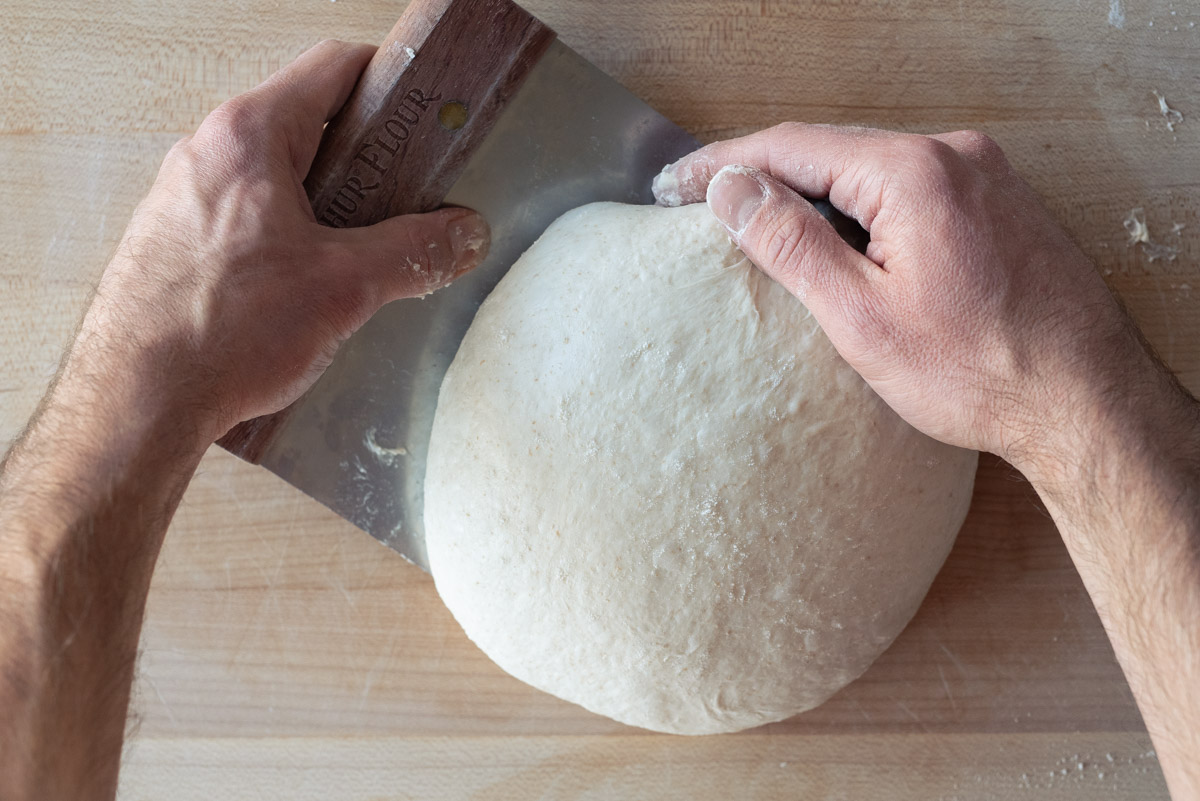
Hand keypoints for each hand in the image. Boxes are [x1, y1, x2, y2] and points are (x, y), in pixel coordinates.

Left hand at [81, 39, 488, 444]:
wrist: (137, 400)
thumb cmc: (217, 333)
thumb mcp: (345, 287)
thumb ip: (415, 252)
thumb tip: (462, 234)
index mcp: (248, 136)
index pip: (335, 68)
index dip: (391, 86)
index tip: (426, 120)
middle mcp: (209, 153)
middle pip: (310, 124)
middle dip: (367, 163)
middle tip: (405, 206)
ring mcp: (188, 197)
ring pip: (282, 177)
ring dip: (329, 209)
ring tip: (359, 260)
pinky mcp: (180, 241)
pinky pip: (252, 218)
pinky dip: (292, 240)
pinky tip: (310, 291)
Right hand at [653, 124, 1199, 799]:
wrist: (1086, 402)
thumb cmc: (984, 372)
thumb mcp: (862, 317)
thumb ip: (790, 243)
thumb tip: (731, 189)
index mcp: (914, 173)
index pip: (790, 146)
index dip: (721, 162)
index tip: (673, 184)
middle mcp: (953, 156)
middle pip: (828, 149)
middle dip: (759, 174)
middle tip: (697, 202)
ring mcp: (981, 175)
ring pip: (866, 168)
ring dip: (808, 191)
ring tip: (752, 224)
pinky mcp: (995, 202)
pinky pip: (905, 186)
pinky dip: (856, 206)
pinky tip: (832, 239)